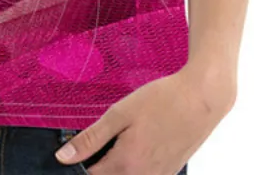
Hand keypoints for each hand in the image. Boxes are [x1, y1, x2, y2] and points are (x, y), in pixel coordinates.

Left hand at [55, 64, 236, 173]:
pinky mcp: (172, 170)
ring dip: (119, 163)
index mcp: (127, 165)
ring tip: (122, 136)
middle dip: (100, 162)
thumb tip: (64, 157)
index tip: (79, 145)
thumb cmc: (162, 101)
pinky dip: (136, 163)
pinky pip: (147, 174)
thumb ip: (91, 138)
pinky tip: (139, 139)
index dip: (82, 160)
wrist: (202, 98)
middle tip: (103, 136)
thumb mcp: (120, 114)